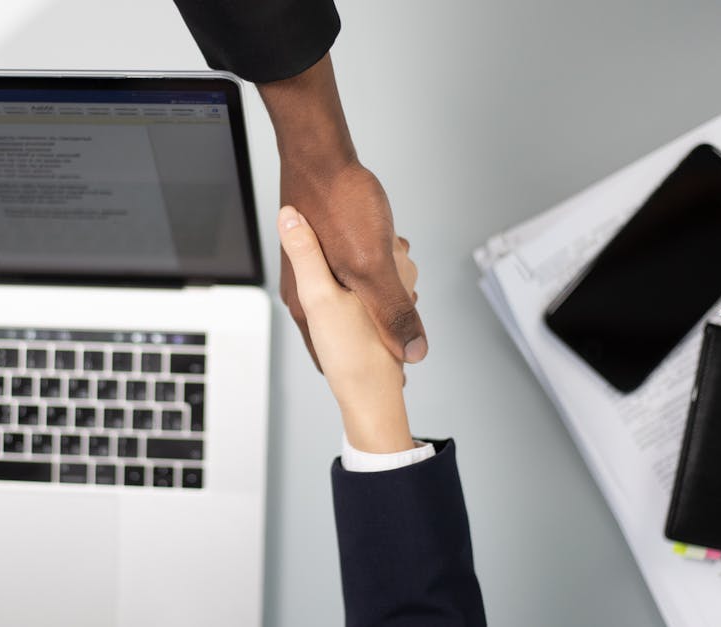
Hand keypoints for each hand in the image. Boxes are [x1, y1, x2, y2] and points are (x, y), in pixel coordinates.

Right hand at [278, 205, 416, 453]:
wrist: (320, 152)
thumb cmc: (340, 203)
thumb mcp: (372, 268)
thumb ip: (391, 313)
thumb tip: (414, 353)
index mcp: (307, 300)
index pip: (327, 354)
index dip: (358, 369)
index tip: (388, 381)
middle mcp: (305, 285)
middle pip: (348, 323)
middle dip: (379, 323)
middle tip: (406, 319)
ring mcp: (316, 263)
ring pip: (357, 292)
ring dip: (383, 287)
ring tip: (403, 278)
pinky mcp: (328, 243)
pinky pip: (358, 266)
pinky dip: (378, 263)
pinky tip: (392, 249)